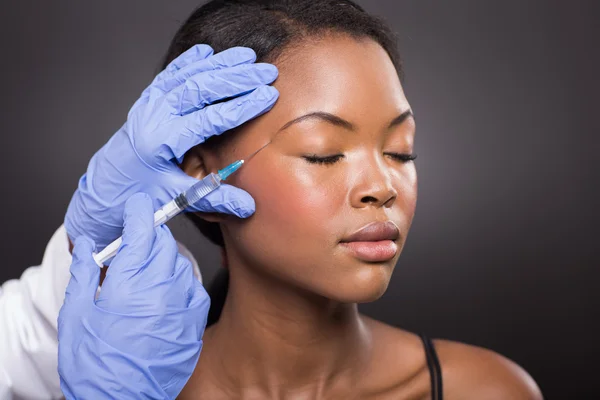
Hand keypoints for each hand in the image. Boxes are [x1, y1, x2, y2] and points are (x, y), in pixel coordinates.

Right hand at [58, 193, 207, 398]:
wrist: (123, 399)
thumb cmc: (96, 361)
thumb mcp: (77, 312)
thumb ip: (85, 272)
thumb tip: (89, 247)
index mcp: (131, 279)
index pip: (143, 227)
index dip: (140, 210)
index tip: (137, 205)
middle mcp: (163, 285)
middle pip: (164, 242)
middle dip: (149, 238)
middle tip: (133, 248)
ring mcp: (184, 302)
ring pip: (180, 262)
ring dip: (163, 261)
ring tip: (143, 280)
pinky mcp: (196, 318)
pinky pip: (192, 285)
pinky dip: (178, 283)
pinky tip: (162, 297)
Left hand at [65, 44, 278, 248]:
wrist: (106, 186)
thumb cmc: (139, 194)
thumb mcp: (176, 200)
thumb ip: (214, 198)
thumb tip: (249, 206)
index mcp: (162, 141)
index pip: (209, 118)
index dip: (242, 106)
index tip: (267, 96)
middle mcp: (154, 116)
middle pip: (200, 89)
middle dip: (237, 78)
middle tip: (266, 73)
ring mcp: (149, 105)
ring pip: (187, 75)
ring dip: (219, 64)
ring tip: (248, 56)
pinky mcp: (148, 101)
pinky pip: (170, 74)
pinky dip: (189, 61)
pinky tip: (207, 51)